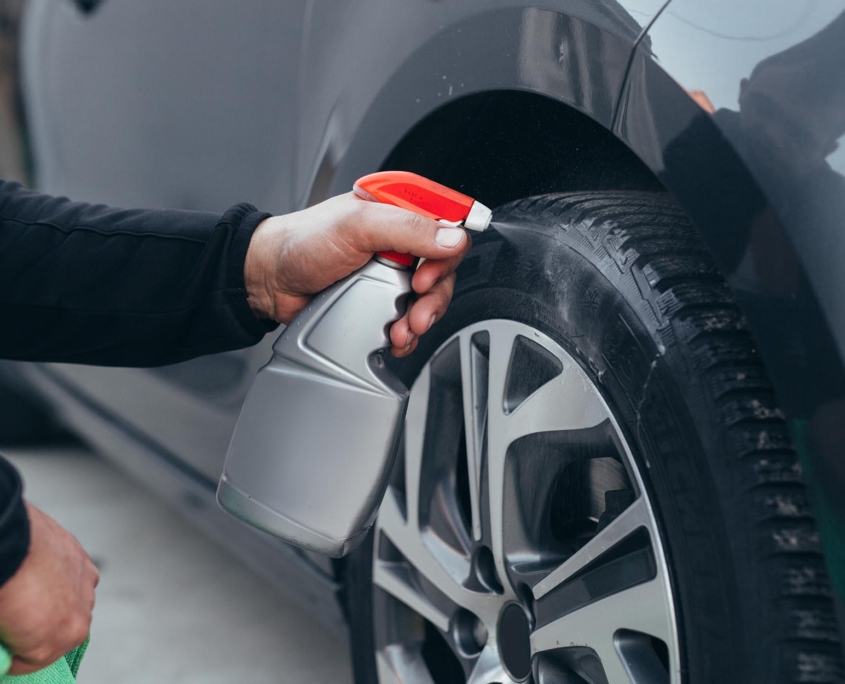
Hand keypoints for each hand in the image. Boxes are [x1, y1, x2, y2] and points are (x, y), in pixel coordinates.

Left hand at [0, 504, 97, 674]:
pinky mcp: (83, 559)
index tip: (3, 643)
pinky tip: (36, 569)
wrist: (7, 543)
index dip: (13, 651)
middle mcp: (82, 614)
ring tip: (24, 589)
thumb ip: (6, 642)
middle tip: (11, 616)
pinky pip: (73, 577)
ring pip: (69, 603)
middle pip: (56, 631)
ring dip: (51, 600)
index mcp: (62, 638)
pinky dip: (58, 577)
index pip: (31, 661)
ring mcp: (85, 584)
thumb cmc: (3, 587)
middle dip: (34, 628)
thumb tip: (5, 641)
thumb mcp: (1, 627)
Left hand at [244, 192, 471, 356]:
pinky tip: (395, 337)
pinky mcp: (382, 300)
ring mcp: (392, 272)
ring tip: (404, 329)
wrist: (270, 280)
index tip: (428, 273)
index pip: (448, 224)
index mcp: (398, 210)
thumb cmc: (302, 242)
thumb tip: (452, 239)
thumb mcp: (357, 226)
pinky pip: (410, 318)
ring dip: (422, 318)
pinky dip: (407, 334)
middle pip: (444, 268)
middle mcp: (400, 239)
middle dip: (435, 294)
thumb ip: (408, 228)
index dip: (448, 252)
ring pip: (430, 298)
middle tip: (416, 307)